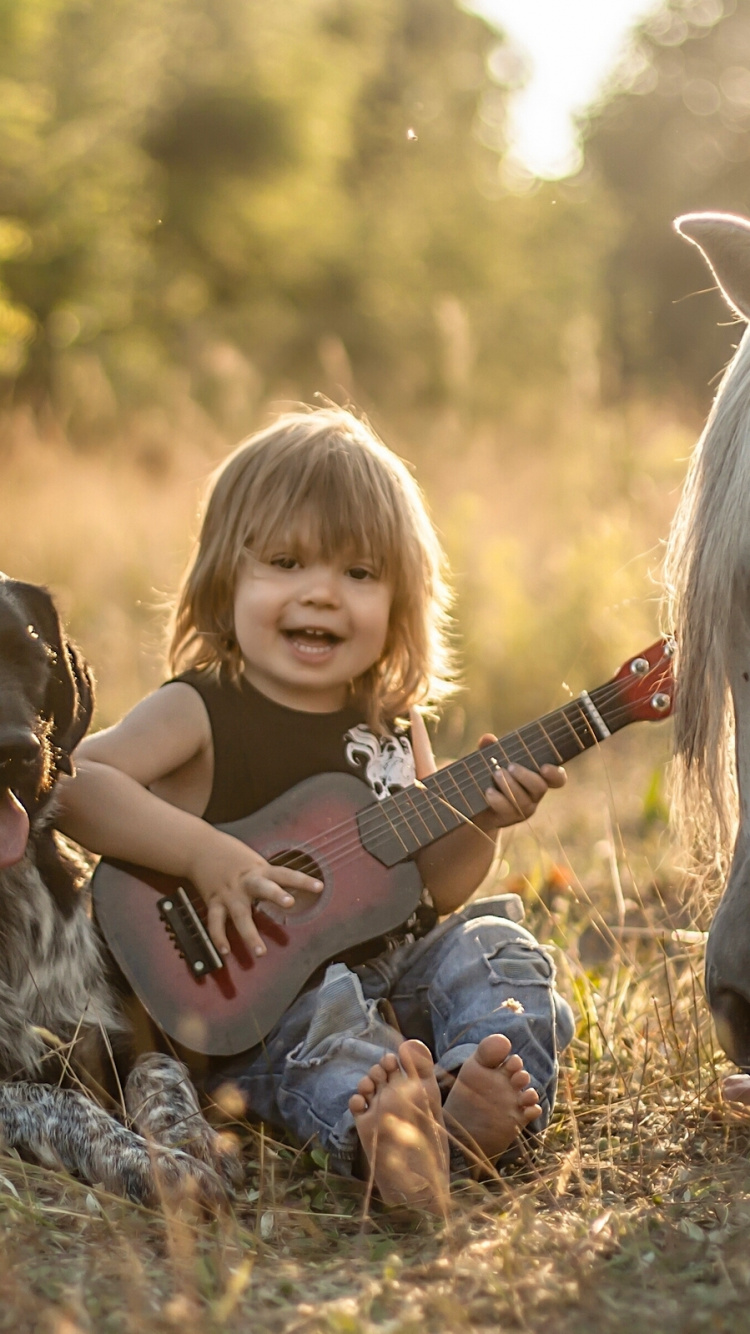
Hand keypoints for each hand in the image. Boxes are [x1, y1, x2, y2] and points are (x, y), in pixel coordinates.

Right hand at [188, 829, 321, 957]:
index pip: (285, 874)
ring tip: (260, 951)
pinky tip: (225, 951)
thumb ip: (269, 877)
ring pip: (239, 914)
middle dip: (276, 894)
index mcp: (259, 869)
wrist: (199, 847)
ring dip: (249, 934)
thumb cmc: (230, 854)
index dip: (303, 880)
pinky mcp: (214, 901)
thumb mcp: (254, 861)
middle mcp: (245, 881)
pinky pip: (215, 922)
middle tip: (289, 903)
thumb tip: (291, 890)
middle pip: (262, 887)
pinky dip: (219, 937)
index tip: (319, 887)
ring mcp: (229, 893)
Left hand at [478, 733, 565, 827]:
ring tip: (496, 774)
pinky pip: (508, 811)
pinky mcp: (509, 818)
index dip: (555, 774)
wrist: (476, 804)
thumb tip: (488, 738)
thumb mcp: (489, 761)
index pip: (557, 779)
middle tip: (510, 766)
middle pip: (540, 788)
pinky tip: (489, 791)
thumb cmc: (489, 777)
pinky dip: (498, 800)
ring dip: (510, 786)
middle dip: (526, 776)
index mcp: (537, 777)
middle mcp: (534, 795)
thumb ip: (490, 750)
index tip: (544, 767)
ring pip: (524, 801)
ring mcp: (523, 809)